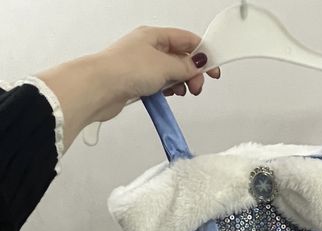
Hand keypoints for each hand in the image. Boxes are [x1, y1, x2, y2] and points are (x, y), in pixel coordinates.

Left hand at [99, 25, 220, 107]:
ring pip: (170, 73)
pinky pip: (159, 85)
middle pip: (179, 58)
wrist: (99, 88)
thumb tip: (197, 64)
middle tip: (197, 86)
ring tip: (182, 92)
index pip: (186, 40)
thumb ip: (185, 66)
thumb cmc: (124, 69)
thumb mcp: (165, 65)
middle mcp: (147, 48)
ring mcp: (141, 66)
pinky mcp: (136, 83)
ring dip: (180, 83)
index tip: (213, 69)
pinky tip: (168, 96)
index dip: (202, 54)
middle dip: (192, 72)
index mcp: (154, 35)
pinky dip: (167, 90)